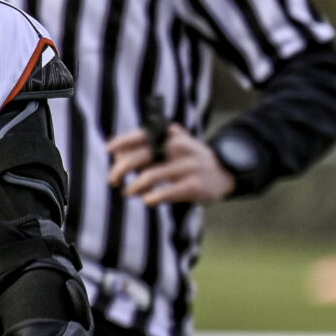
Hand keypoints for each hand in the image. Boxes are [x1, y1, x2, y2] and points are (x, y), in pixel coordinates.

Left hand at [107, 125, 235, 206]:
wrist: (227, 171)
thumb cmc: (191, 160)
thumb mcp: (174, 146)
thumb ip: (147, 147)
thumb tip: (116, 152)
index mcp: (173, 136)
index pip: (143, 134)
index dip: (123, 141)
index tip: (109, 150)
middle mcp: (180, 148)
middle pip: (142, 156)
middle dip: (121, 169)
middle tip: (113, 180)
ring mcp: (189, 167)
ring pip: (150, 176)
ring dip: (134, 187)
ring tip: (129, 192)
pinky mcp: (195, 186)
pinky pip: (166, 192)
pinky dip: (152, 198)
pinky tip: (148, 200)